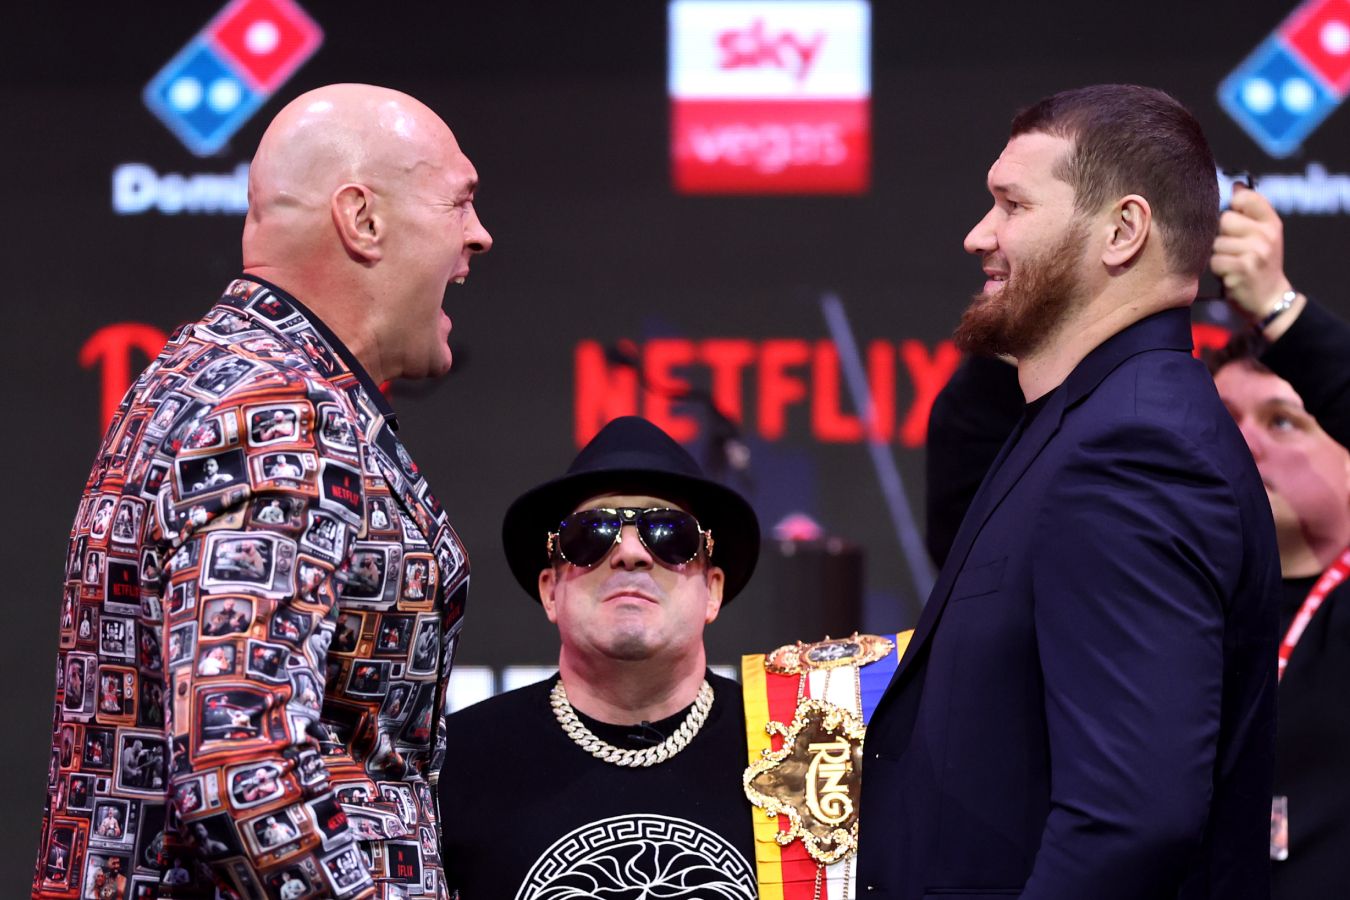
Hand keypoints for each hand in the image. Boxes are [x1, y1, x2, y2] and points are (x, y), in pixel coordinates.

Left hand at [1210, 185, 1294, 322]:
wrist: (1269, 299)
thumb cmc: (1260, 265)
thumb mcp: (1264, 236)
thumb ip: (1251, 212)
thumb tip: (1236, 185)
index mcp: (1272, 223)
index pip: (1248, 197)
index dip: (1235, 205)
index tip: (1236, 217)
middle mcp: (1266, 235)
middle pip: (1225, 219)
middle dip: (1223, 235)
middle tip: (1235, 249)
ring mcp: (1255, 252)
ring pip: (1217, 242)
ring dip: (1219, 255)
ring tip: (1233, 263)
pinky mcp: (1241, 268)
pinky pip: (1215, 260)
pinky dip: (1217, 269)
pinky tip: (1229, 274)